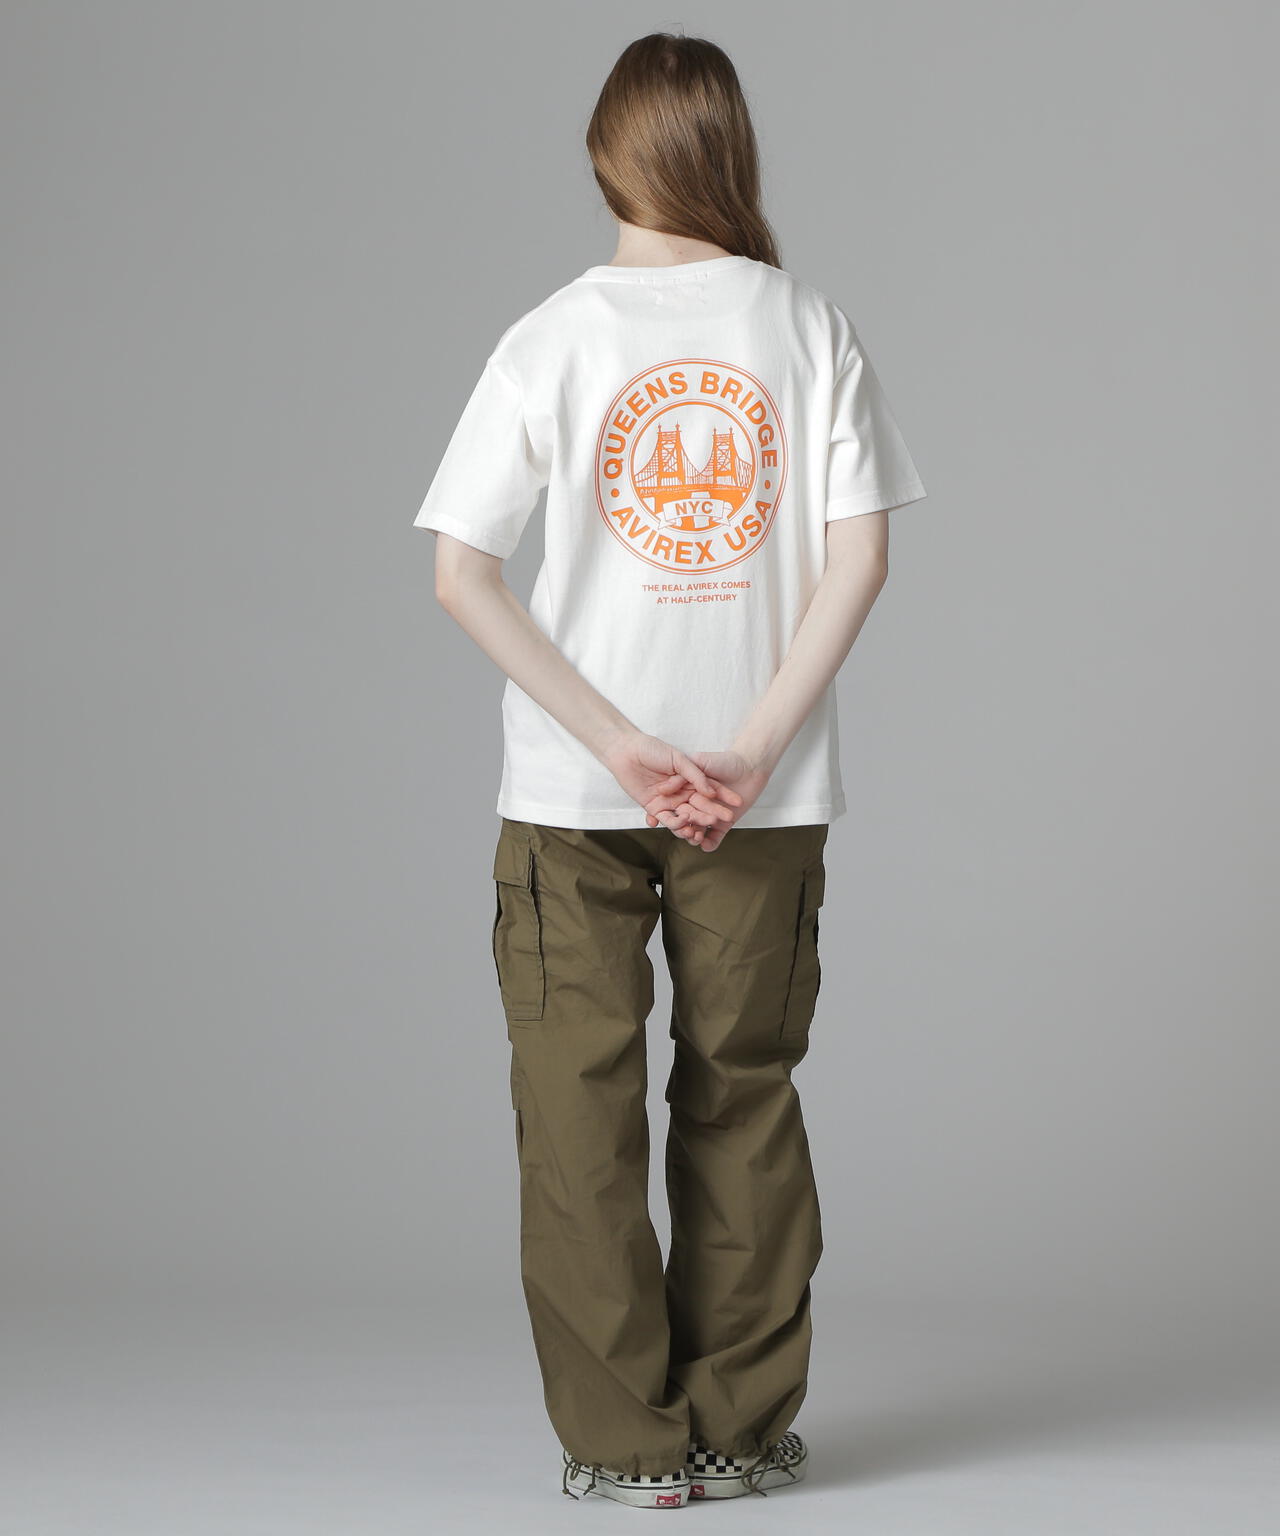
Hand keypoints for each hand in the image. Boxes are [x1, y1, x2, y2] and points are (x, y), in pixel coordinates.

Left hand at [601, 730, 741, 837]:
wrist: (626, 751)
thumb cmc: (652, 750)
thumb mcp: (678, 759)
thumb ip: (695, 776)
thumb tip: (711, 792)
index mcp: (690, 780)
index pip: (710, 792)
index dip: (723, 798)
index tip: (737, 804)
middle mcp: (681, 793)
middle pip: (699, 806)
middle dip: (711, 814)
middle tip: (723, 821)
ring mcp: (668, 801)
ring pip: (684, 816)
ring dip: (692, 824)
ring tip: (698, 829)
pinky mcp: (654, 807)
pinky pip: (665, 819)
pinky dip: (672, 825)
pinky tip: (681, 827)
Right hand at [643, 748, 770, 851]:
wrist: (750, 766)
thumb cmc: (724, 761)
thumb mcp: (699, 761)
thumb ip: (683, 773)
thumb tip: (664, 788)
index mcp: (687, 792)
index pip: (677, 806)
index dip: (672, 814)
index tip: (670, 820)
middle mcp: (697, 805)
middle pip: (688, 820)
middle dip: (686, 827)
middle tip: (687, 830)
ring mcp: (710, 815)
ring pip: (699, 830)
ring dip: (696, 837)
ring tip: (697, 838)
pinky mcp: (724, 824)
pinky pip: (715, 836)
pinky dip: (711, 843)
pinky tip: (707, 846)